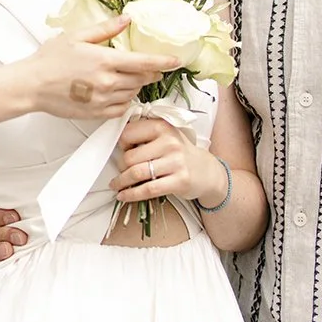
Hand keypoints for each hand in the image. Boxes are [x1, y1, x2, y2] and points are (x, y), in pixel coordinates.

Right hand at [17, 18, 176, 122]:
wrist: (32, 86)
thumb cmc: (51, 59)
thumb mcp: (77, 36)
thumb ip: (106, 29)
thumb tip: (127, 19)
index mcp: (104, 60)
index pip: (144, 62)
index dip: (164, 62)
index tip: (177, 61)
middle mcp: (107, 82)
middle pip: (142, 79)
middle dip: (149, 72)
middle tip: (148, 67)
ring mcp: (102, 100)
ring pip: (133, 93)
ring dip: (136, 85)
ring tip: (127, 77)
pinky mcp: (96, 114)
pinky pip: (121, 108)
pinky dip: (125, 100)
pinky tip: (117, 92)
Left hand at [111, 114, 228, 211]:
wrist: (206, 171)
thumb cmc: (180, 153)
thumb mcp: (166, 136)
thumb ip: (145, 134)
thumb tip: (116, 141)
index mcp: (163, 126)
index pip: (128, 133)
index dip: (121, 144)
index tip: (122, 151)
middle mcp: (170, 142)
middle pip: (130, 156)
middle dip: (121, 166)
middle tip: (121, 171)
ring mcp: (176, 162)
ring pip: (136, 173)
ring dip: (121, 181)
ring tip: (116, 185)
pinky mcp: (179, 181)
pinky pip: (148, 189)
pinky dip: (131, 194)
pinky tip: (123, 195)